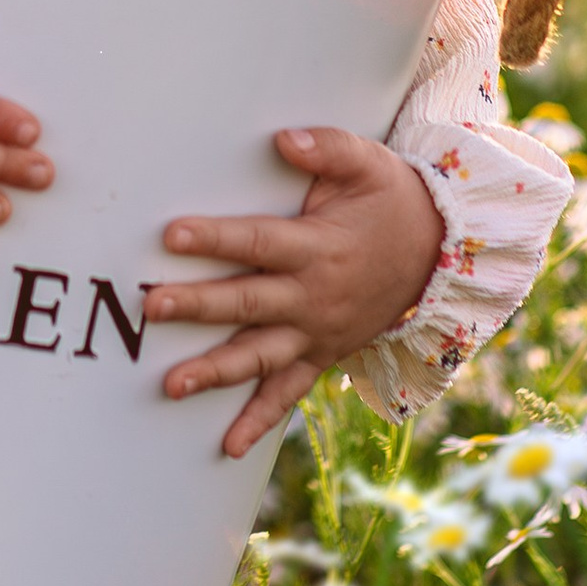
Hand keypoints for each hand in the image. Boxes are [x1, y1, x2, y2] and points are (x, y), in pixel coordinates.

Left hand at [144, 128, 442, 457]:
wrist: (436, 254)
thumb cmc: (390, 200)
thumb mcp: (368, 163)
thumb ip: (326, 149)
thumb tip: (283, 139)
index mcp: (317, 247)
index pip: (257, 243)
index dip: (215, 238)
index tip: (172, 235)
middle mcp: (312, 296)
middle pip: (246, 302)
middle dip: (196, 306)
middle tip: (150, 307)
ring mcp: (315, 332)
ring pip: (259, 356)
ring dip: (215, 371)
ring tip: (170, 385)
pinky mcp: (321, 355)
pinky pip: (289, 394)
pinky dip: (260, 421)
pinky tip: (228, 446)